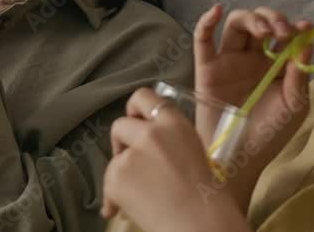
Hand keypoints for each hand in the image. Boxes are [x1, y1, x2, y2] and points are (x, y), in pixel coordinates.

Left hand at [102, 88, 247, 231]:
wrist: (200, 225)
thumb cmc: (206, 195)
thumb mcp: (192, 150)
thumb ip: (169, 136)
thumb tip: (146, 136)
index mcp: (174, 122)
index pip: (143, 96)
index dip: (134, 109)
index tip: (135, 122)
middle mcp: (151, 132)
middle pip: (120, 124)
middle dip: (122, 143)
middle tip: (133, 163)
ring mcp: (132, 153)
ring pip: (114, 158)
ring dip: (121, 173)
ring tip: (141, 194)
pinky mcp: (117, 176)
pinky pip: (108, 183)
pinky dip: (113, 199)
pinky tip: (124, 209)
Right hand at [191, 4, 313, 208]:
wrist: (238, 157)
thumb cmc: (269, 135)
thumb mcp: (294, 106)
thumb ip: (300, 74)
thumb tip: (308, 41)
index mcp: (276, 66)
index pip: (286, 35)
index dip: (296, 27)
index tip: (305, 28)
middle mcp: (252, 58)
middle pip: (260, 23)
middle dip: (274, 20)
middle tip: (282, 33)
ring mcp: (228, 60)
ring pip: (236, 25)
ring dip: (251, 19)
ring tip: (264, 32)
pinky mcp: (206, 67)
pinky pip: (202, 39)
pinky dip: (206, 21)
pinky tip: (217, 11)